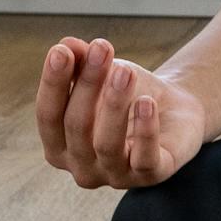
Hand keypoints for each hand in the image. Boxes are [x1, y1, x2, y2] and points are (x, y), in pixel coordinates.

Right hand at [37, 34, 207, 190]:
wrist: (173, 111)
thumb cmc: (127, 95)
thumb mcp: (103, 75)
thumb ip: (81, 63)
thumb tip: (66, 44)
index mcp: (59, 147)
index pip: (47, 116)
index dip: (52, 84)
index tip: (60, 51)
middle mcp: (82, 168)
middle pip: (76, 127)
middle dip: (88, 85)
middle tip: (102, 48)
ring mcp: (115, 176)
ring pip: (107, 145)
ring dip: (114, 105)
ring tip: (125, 72)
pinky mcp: (151, 175)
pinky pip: (144, 158)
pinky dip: (145, 131)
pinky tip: (147, 103)